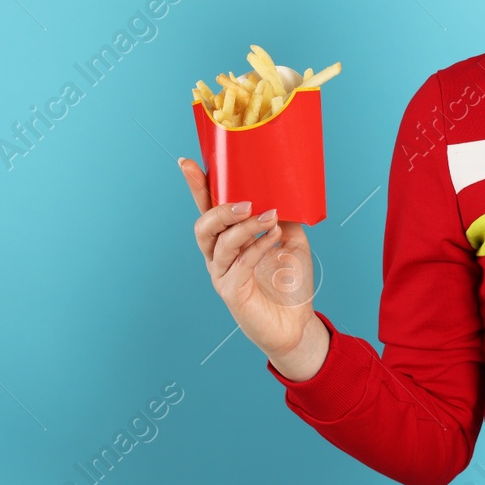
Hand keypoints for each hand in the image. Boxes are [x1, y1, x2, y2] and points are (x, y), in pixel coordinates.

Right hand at [178, 157, 326, 379]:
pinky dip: (258, 245)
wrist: (298, 323)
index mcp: (229, 239)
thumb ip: (285, 215)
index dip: (196, 186)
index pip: (208, 208)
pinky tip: (275, 236)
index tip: (186, 162)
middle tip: (246, 202)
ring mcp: (222, 274)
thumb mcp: (292, 239)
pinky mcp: (231, 291)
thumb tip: (284, 188)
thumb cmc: (290, 282)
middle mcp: (219, 255)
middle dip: (220, 208)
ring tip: (269, 216)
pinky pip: (240, 263)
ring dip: (244, 225)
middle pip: (204, 225)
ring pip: (219, 242)